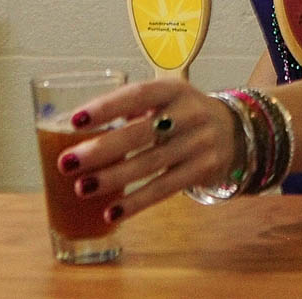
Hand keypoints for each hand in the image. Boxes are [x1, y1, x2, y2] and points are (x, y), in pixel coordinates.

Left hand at [56, 79, 236, 221]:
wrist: (234, 131)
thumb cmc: (182, 113)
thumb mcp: (165, 99)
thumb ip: (131, 108)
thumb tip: (82, 126)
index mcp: (173, 89)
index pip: (137, 95)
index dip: (107, 107)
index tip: (75, 120)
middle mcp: (189, 113)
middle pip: (141, 132)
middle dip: (102, 148)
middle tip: (67, 161)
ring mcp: (199, 143)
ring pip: (151, 164)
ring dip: (114, 178)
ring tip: (82, 188)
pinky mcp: (203, 170)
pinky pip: (165, 189)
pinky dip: (136, 202)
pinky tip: (112, 212)